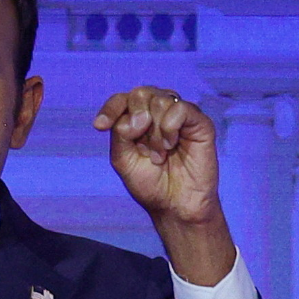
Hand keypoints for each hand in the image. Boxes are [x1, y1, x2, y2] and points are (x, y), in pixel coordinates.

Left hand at [93, 86, 219, 224]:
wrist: (175, 205)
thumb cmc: (150, 184)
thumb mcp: (123, 160)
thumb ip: (120, 134)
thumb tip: (136, 117)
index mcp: (137, 118)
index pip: (121, 99)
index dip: (110, 109)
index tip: (100, 126)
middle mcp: (158, 112)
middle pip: (140, 93)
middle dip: (136, 120)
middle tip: (143, 149)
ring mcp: (179, 115)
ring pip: (160, 100)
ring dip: (154, 132)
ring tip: (159, 155)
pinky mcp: (199, 122)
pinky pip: (180, 108)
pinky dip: (169, 127)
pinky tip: (171, 145)